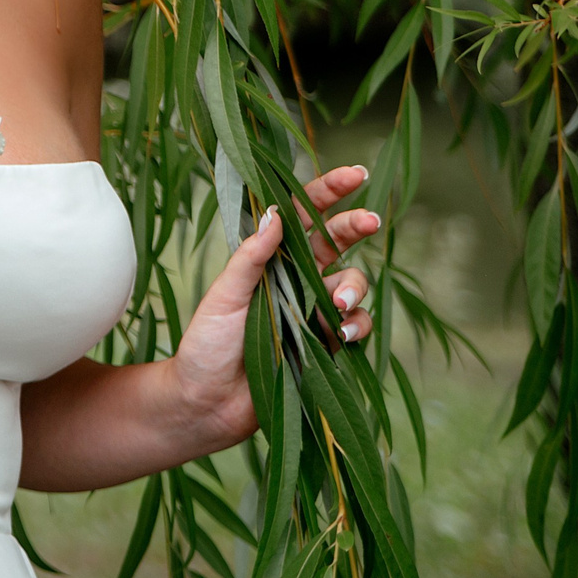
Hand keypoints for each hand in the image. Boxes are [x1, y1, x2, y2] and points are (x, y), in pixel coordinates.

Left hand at [167, 165, 383, 451]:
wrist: (208, 403)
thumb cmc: (207, 345)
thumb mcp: (224, 295)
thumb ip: (251, 257)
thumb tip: (276, 213)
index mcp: (266, 260)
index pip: (300, 217)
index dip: (328, 193)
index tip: (355, 174)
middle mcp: (293, 279)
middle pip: (336, 242)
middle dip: (356, 226)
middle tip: (371, 220)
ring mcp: (312, 311)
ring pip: (351, 284)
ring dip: (352, 289)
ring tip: (334, 309)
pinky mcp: (325, 343)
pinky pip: (355, 325)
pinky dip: (356, 325)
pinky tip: (341, 333)